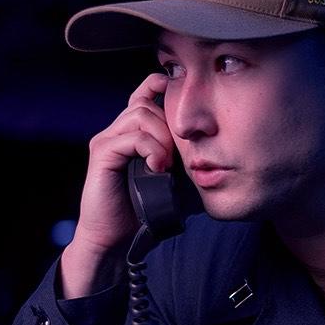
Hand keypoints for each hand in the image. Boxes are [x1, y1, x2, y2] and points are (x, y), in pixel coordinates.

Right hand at [60, 74, 174, 297]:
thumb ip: (189, 159)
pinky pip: (132, 137)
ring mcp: (108, 140)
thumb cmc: (147, 210)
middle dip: (170, 123)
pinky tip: (159, 167)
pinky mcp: (102, 153)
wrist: (116, 238)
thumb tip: (222, 150)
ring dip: (163, 136)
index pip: (146, 94)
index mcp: (134, 133)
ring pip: (141, 114)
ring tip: (168, 163)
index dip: (162, 87)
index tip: (184, 94)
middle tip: (178, 154)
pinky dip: (151, 149)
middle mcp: (118, 131)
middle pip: (148, 103)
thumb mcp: (177, 180)